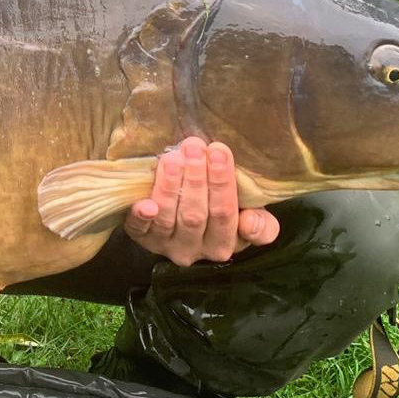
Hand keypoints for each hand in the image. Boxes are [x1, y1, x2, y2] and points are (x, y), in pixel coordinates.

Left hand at [123, 137, 279, 265]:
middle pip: (195, 215)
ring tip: (173, 158)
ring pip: (168, 218)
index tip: (219, 151)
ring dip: (170, 187)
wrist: (180, 217)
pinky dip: (141, 216)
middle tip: (194, 148)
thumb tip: (250, 222)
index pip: (225, 215)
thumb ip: (260, 224)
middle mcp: (194, 250)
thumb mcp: (246, 215)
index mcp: (223, 244)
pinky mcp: (141, 237)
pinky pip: (138, 229)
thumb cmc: (218, 208)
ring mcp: (165, 244)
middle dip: (195, 179)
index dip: (222, 183)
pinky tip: (144, 203)